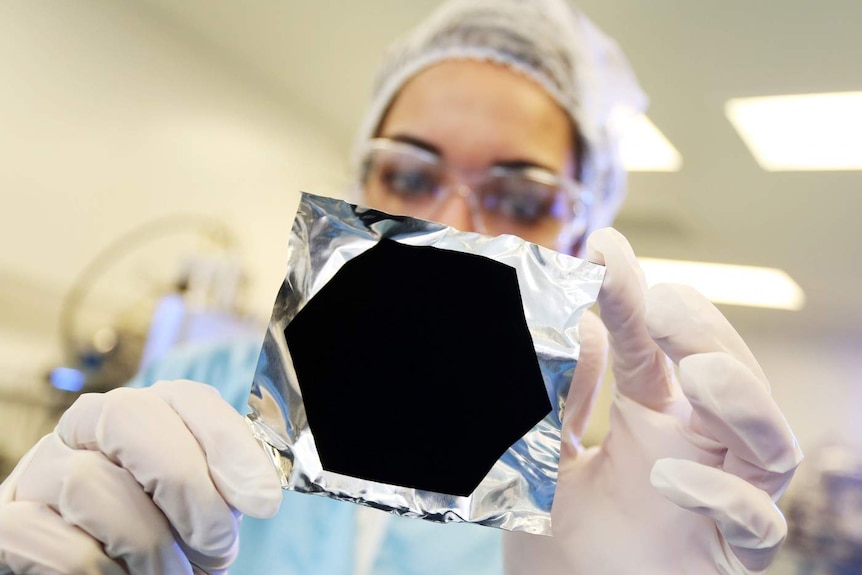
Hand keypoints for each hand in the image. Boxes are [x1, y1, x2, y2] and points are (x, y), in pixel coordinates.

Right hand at [0, 380, 281, 574]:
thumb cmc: (157, 541)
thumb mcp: (199, 509)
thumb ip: (222, 488)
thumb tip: (261, 490)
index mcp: (142, 416)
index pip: (185, 397)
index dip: (228, 442)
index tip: (263, 501)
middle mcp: (84, 429)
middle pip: (129, 414)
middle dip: (185, 483)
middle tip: (218, 546)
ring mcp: (38, 471)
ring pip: (89, 481)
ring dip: (148, 543)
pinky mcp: (8, 523)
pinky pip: (54, 539)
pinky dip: (101, 571)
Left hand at [503, 228, 802, 573]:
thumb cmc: (563, 539)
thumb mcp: (544, 457)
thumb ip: (563, 400)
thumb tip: (586, 328)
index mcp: (656, 419)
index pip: (653, 350)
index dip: (634, 300)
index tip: (606, 249)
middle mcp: (699, 450)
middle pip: (733, 376)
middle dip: (707, 333)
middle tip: (662, 303)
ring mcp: (722, 500)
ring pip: (771, 442)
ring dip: (742, 398)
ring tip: (695, 372)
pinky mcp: (729, 556)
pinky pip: (756, 526)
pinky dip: (724, 496)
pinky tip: (670, 479)